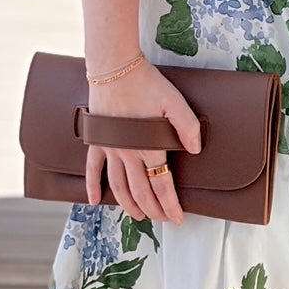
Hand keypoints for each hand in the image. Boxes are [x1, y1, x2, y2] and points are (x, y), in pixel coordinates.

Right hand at [86, 57, 202, 223]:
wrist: (115, 68)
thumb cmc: (146, 82)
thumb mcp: (174, 101)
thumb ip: (187, 126)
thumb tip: (196, 149)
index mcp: (148, 146)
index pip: (162, 184)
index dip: (170, 204)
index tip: (178, 218)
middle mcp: (128, 153)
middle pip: (141, 191)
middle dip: (153, 209)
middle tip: (162, 220)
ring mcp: (110, 148)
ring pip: (118, 186)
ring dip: (128, 205)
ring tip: (138, 216)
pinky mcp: (98, 140)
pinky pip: (92, 169)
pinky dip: (92, 186)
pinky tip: (94, 201)